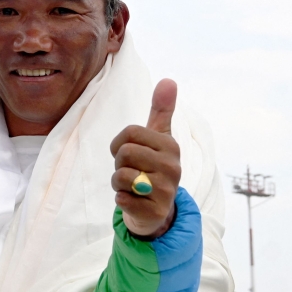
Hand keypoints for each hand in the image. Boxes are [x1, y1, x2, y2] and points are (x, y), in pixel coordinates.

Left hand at [110, 79, 180, 238]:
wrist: (156, 210)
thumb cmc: (151, 168)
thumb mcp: (158, 138)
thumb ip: (162, 111)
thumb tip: (168, 80)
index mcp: (170, 146)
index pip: (130, 133)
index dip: (119, 143)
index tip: (126, 153)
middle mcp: (173, 167)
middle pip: (124, 153)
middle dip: (119, 164)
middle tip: (130, 172)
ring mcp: (166, 190)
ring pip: (121, 176)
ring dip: (118, 183)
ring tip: (132, 186)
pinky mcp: (155, 212)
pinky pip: (121, 199)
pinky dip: (121, 200)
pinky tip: (134, 201)